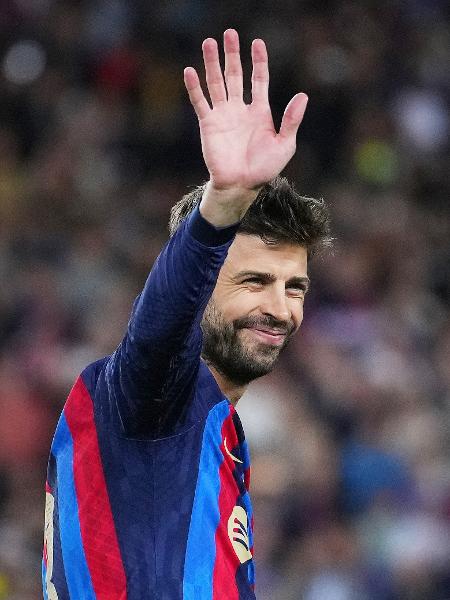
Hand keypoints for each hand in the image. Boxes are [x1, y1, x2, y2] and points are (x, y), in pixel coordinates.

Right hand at [184, 29, 307, 222]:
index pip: (259, 79)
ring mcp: (223, 115)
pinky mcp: (208, 124)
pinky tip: (190, 70)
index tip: (257, 43)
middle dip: (232, 55)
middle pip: (235, 75)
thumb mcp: (284, 144)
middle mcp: (240, 109)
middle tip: (229, 33)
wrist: (241, 185)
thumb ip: (291, 120)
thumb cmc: (264, 169)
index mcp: (260, 112)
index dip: (259, 61)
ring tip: (209, 42)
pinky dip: (195, 87)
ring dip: (212, 63)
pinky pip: (200, 102)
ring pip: (216, 83)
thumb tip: (302, 95)